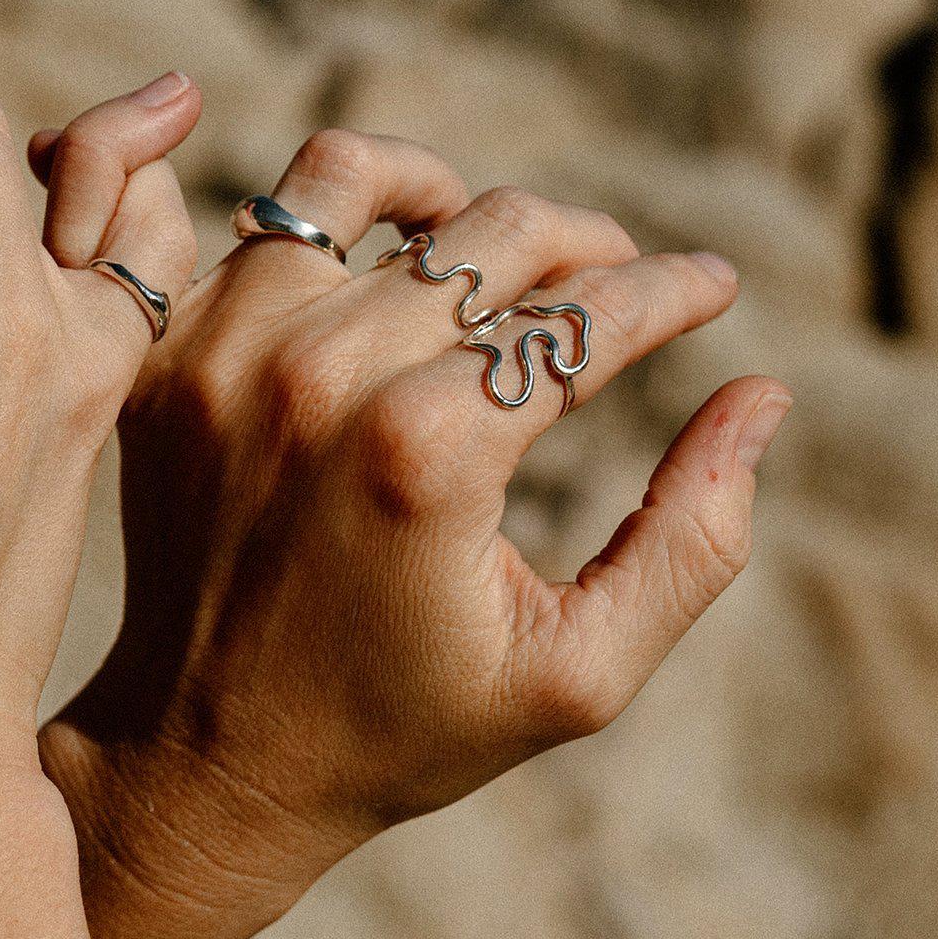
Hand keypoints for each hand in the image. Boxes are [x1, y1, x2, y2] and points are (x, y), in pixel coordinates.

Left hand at [29, 127, 789, 938]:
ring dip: (456, 204)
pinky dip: (340, 220)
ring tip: (503, 255)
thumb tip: (764, 397)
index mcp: (428, 453)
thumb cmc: (404, 729)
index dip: (674, 292)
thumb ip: (692, 540)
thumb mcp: (576, 672)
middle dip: (590, 246)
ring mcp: (229, 353)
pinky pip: (267, 222)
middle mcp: (319, 377)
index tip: (716, 286)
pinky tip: (388, 265)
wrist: (208, 756)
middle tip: (625, 278)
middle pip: (496, 233)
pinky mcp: (173, 353)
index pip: (587, 316)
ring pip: (366, 183)